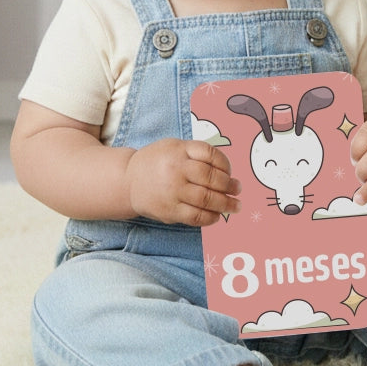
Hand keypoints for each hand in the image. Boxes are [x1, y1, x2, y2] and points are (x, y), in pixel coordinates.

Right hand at [126, 139, 240, 225]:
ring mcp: (173, 192)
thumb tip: (226, 170)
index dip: (226, 164)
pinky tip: (217, 216)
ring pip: (207, 199)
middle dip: (230, 186)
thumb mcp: (174, 146)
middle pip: (211, 179)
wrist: (128, 181)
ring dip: (226, 204)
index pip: (211, 155)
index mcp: (179, 150)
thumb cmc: (157, 162)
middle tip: (238, 189)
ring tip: (236, 205)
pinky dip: (211, 218)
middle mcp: (176, 170)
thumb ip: (197, 153)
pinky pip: (196, 217)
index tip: (230, 172)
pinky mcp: (170, 211)